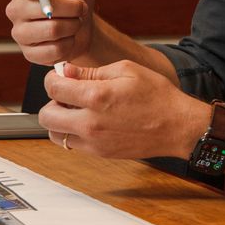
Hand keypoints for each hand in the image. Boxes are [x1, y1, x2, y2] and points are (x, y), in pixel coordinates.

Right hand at [7, 0, 98, 65]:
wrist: (84, 29)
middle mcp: (16, 9)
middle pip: (44, 9)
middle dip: (72, 8)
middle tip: (78, 7)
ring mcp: (20, 33)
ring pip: (52, 30)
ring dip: (73, 26)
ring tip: (74, 22)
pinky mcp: (29, 54)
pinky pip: (54, 51)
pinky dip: (69, 44)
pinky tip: (68, 39)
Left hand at [37, 60, 209, 159]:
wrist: (178, 126)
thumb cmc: (157, 96)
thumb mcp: (126, 70)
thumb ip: (91, 72)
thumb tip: (66, 71)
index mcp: (96, 97)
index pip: (53, 87)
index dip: (53, 78)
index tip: (60, 77)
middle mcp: (90, 123)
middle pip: (46, 115)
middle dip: (52, 101)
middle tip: (67, 94)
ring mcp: (94, 142)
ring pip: (55, 134)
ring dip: (59, 120)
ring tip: (77, 110)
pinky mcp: (100, 153)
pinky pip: (72, 145)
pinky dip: (73, 133)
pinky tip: (90, 122)